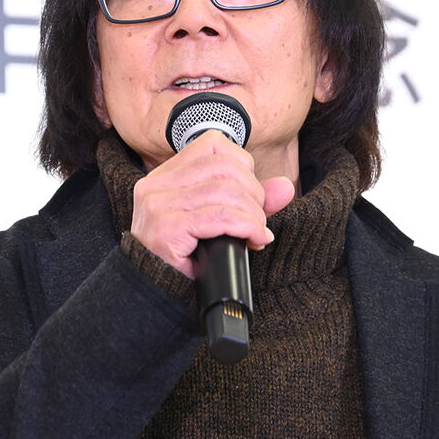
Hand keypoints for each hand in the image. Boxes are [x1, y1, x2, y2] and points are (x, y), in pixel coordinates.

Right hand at [130, 130, 294, 277]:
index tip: (248, 194)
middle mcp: (155, 184)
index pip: (213, 144)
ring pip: (226, 191)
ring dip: (253, 214)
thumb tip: (285, 186)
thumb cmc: (184, 258)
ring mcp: (158, 205)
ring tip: (255, 232)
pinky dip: (247, 227)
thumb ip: (248, 200)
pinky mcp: (166, 228)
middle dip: (254, 194)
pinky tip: (255, 239)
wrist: (153, 294)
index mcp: (164, 176)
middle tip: (256, 220)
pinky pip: (220, 217)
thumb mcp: (216, 221)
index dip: (242, 165)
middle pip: (224, 167)